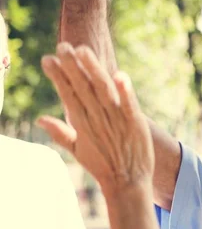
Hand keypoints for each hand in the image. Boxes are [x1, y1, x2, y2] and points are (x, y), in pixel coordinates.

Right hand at [38, 43, 153, 197]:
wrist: (127, 183)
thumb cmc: (103, 166)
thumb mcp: (77, 150)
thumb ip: (59, 132)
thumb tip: (39, 119)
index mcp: (82, 123)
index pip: (67, 94)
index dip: (58, 76)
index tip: (47, 58)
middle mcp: (97, 118)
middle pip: (82, 87)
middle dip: (72, 66)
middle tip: (63, 45)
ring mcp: (117, 120)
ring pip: (103, 90)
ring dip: (93, 70)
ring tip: (83, 50)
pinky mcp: (135, 123)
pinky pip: (129, 104)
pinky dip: (125, 90)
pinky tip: (120, 74)